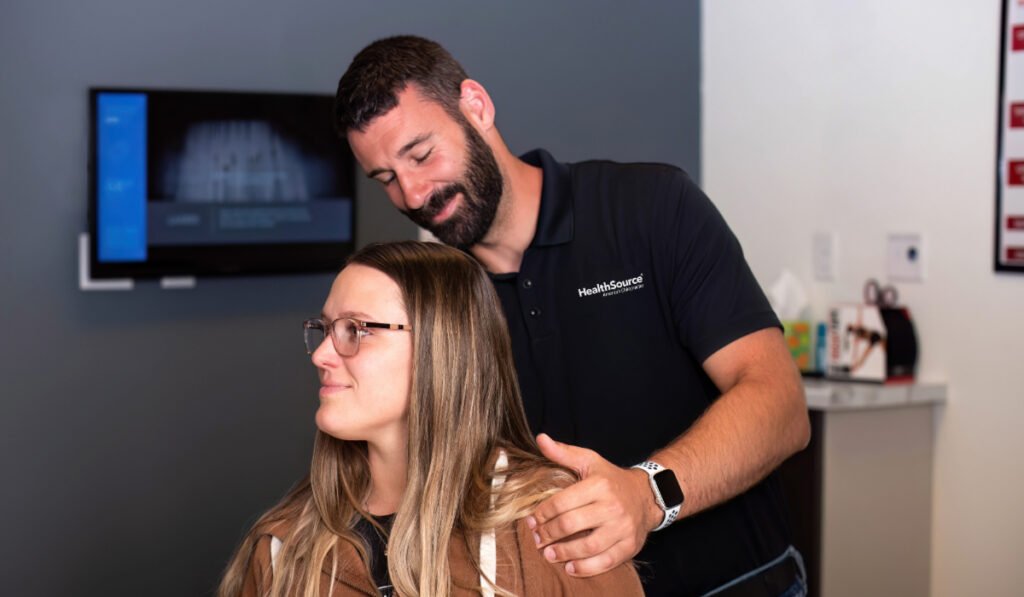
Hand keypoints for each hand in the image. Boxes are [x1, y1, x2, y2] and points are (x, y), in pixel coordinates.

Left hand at [527, 433, 660, 576]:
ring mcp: (623, 528)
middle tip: (537, 539)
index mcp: (599, 485)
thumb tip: (540, 439)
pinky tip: (570, 567)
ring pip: (588, 546)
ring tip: (549, 554)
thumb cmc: (611, 479)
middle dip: (549, 534)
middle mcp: (612, 506)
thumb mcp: (590, 461)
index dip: (542, 513)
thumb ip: (563, 453)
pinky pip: (605, 561)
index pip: (562, 502)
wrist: (647, 495)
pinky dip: (586, 568)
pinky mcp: (630, 546)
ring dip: (564, 553)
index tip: (531, 520)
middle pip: (572, 524)